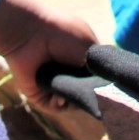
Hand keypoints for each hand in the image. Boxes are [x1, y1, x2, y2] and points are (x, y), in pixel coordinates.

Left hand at [0, 0, 96, 115]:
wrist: (32, 33)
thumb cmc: (63, 34)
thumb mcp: (90, 45)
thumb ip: (101, 67)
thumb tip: (106, 86)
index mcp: (80, 61)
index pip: (95, 80)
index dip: (101, 85)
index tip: (106, 89)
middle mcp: (67, 74)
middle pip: (84, 93)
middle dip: (89, 95)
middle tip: (91, 92)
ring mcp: (54, 85)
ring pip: (71, 102)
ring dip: (74, 100)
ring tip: (73, 92)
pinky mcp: (39, 94)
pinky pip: (54, 106)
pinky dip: (58, 104)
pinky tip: (60, 96)